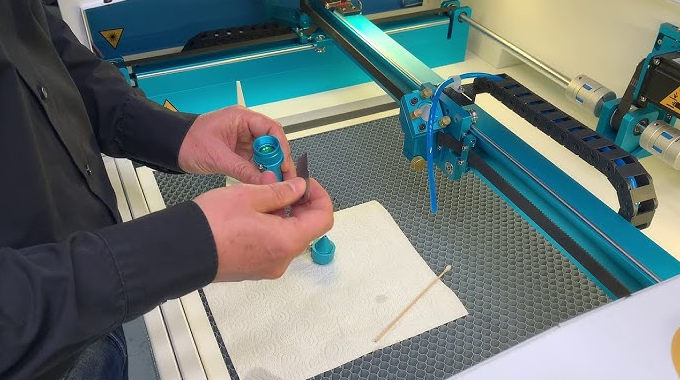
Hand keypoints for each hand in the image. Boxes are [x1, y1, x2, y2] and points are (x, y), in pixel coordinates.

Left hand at [178, 106, 295, 183]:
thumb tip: (265, 181)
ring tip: (275, 182)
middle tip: (283, 177)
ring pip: (266, 153)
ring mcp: (244, 140)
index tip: (283, 164)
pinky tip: (263, 181)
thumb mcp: (218, 157)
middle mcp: (246, 127)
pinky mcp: (240, 152)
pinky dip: (260, 172)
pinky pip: (256, 162)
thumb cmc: (189, 142)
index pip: (271, 128)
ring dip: (271, 167)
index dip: (281, 147)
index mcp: (241, 118)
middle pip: (272, 142)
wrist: (172, 147)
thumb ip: (243, 170)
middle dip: (279, 160)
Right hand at [193, 177, 333, 280]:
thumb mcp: (250, 195)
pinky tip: (251, 211)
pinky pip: (271, 245)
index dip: (318, 196)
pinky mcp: (253, 268)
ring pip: (287, 236)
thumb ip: (281, 191)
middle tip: (280, 182)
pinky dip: (269, 227)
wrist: (181, 250)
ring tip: (261, 192)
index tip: (305, 182)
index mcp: (287, 241)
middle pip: (306, 228)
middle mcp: (282, 259)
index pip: (323, 218)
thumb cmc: (212, 223)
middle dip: (297, 202)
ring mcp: (267, 267)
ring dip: (282, 213)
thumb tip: (299, 188)